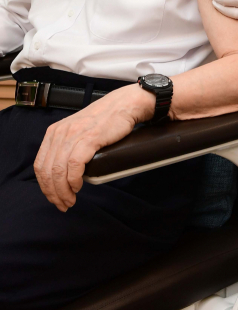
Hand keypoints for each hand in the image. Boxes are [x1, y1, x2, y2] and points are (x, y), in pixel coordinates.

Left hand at [33, 84, 154, 211]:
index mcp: (54, 132)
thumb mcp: (78, 130)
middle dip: (53, 193)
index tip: (54, 197)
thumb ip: (68, 146)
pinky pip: (74, 165)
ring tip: (71, 200)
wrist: (124, 105)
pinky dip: (74, 180)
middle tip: (63, 204)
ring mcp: (74, 135)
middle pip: (47, 171)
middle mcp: (60, 133)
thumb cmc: (105, 120)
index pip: (40, 165)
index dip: (45, 186)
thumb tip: (64, 172)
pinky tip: (78, 186)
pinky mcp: (89, 138)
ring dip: (63, 191)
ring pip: (58, 171)